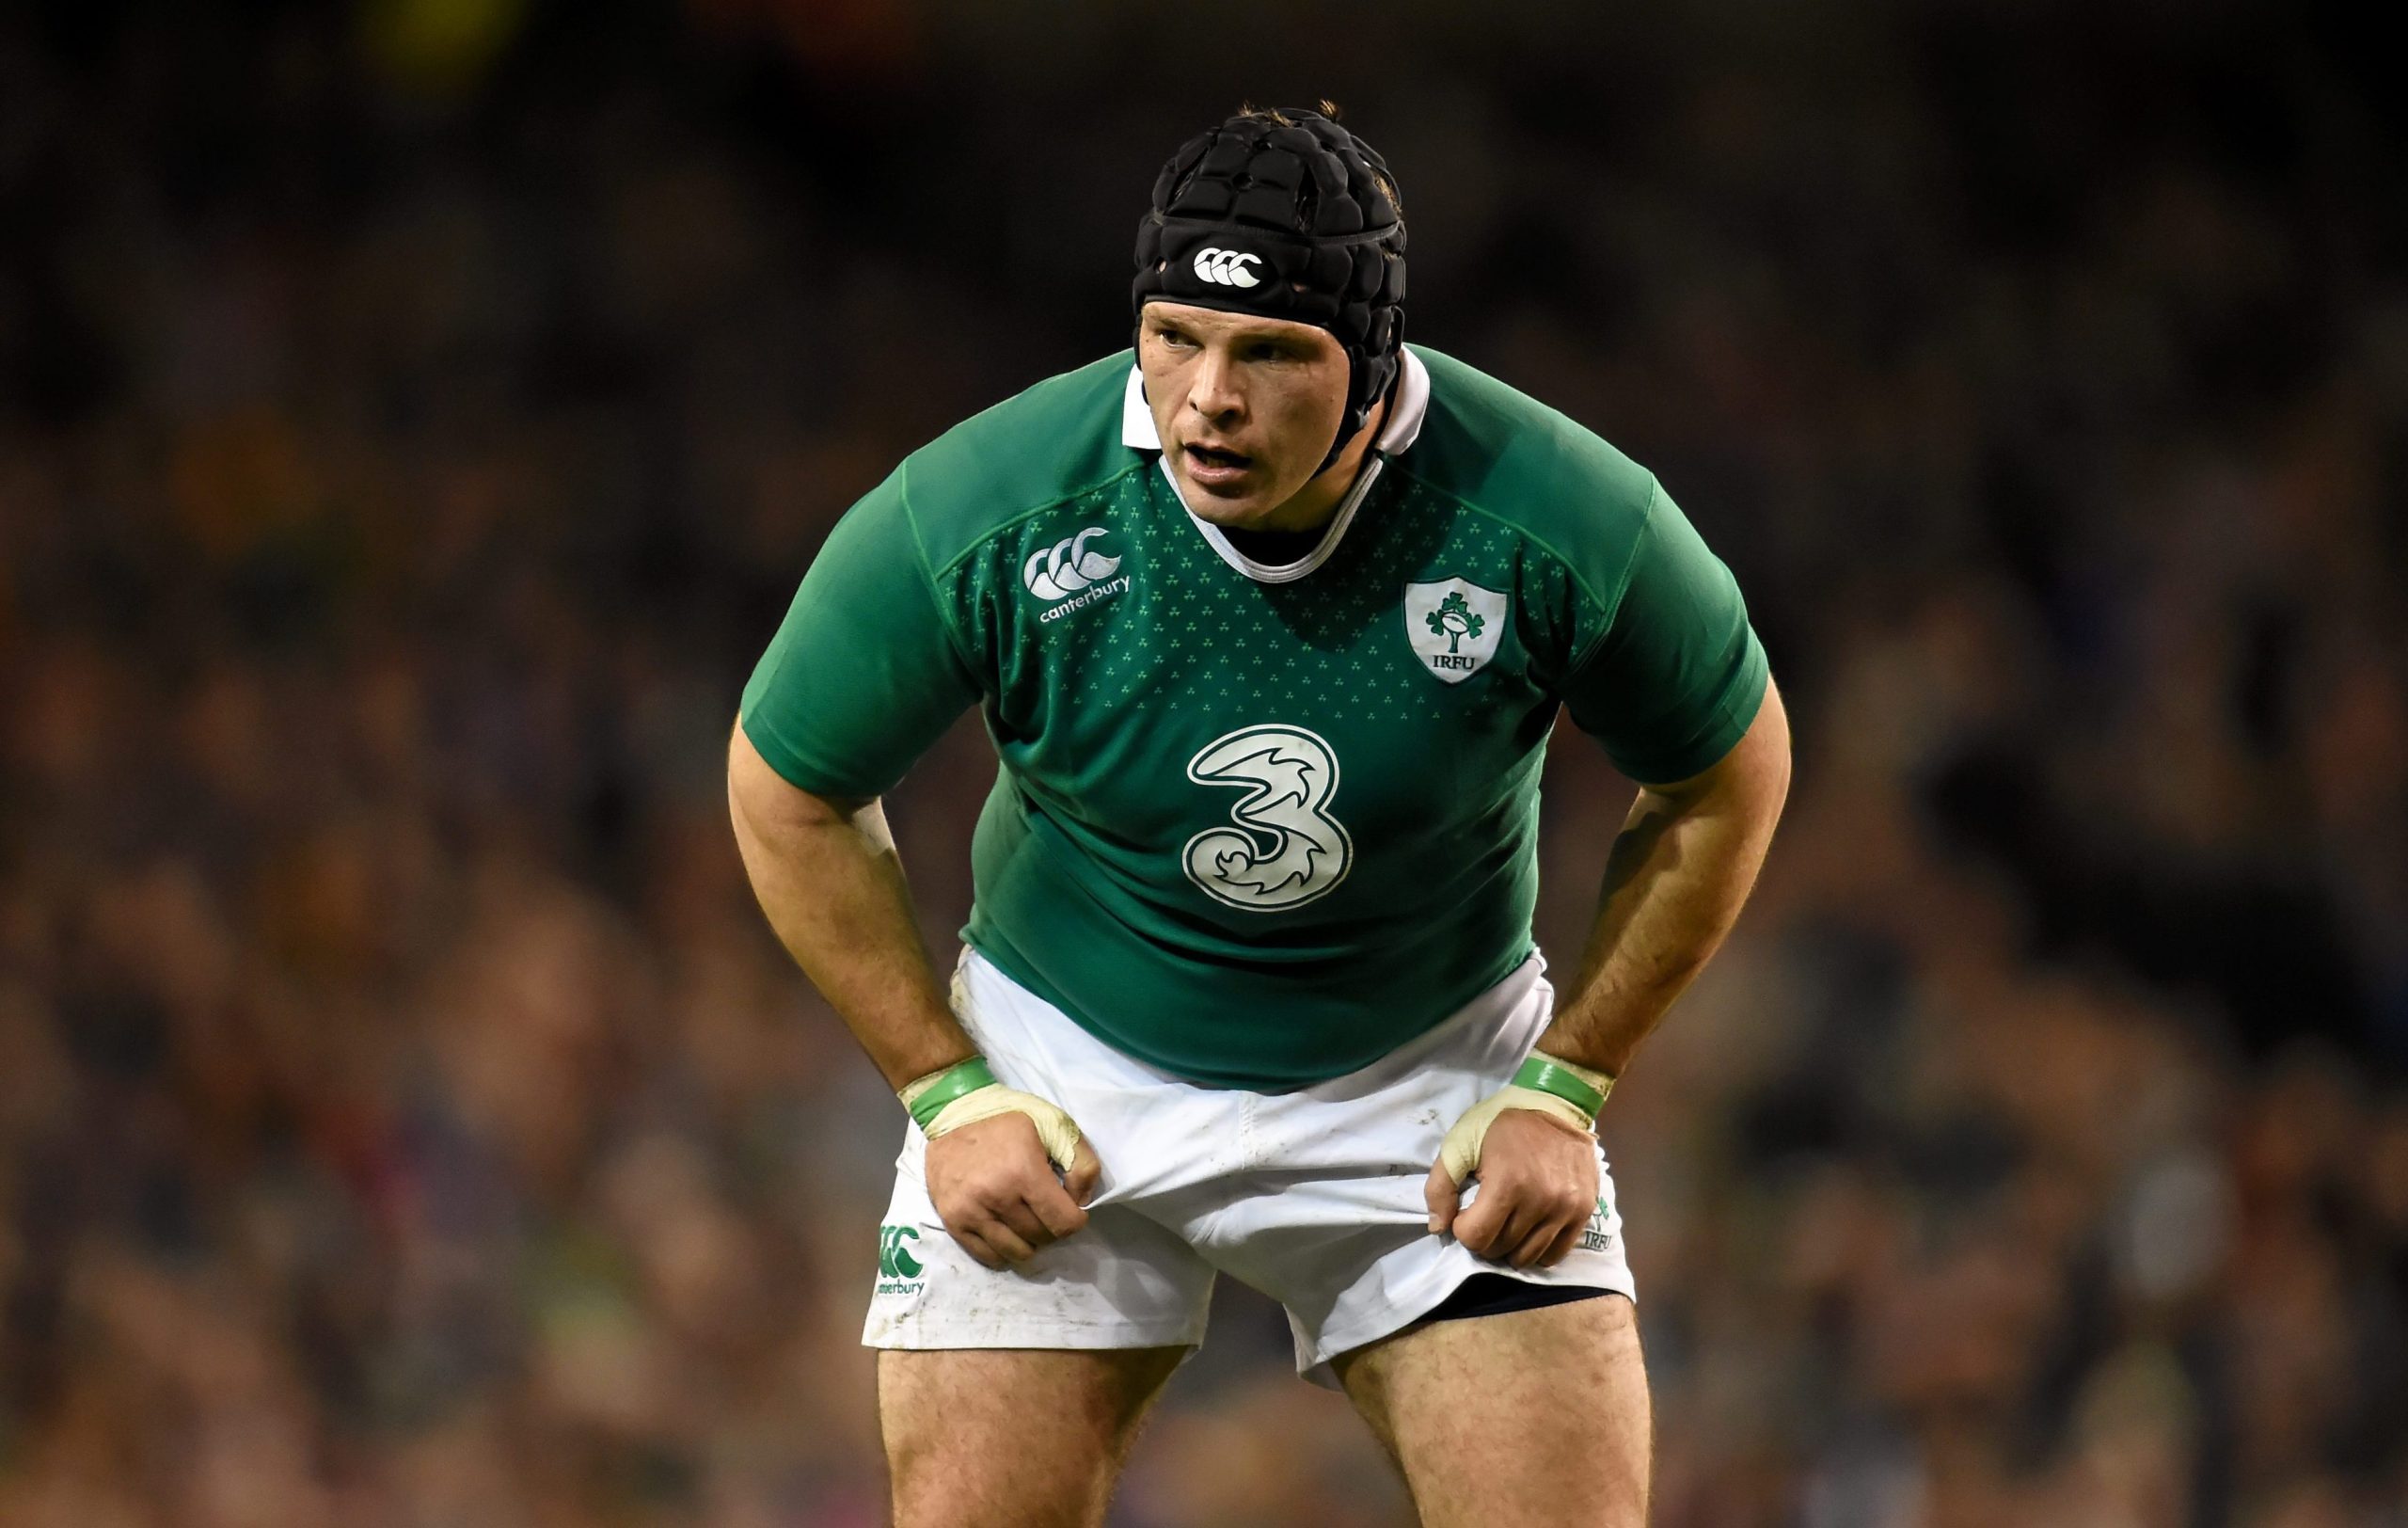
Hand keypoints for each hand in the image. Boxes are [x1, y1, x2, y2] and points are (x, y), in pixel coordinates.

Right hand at [925, 1112, 1102, 1269]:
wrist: (953, 1112)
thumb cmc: (1008, 1117)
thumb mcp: (1055, 1124)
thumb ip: (1082, 1162)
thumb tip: (1081, 1202)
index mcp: (1023, 1171)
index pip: (1064, 1222)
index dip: (1076, 1219)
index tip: (1071, 1207)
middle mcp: (996, 1196)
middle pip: (1041, 1238)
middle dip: (1053, 1228)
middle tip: (1047, 1209)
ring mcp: (970, 1212)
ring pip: (1017, 1253)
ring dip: (1030, 1242)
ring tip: (1027, 1220)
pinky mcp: (952, 1220)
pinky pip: (988, 1257)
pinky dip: (1005, 1251)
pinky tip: (1008, 1231)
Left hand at [1424, 1107, 1599, 1268]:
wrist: (1557, 1104)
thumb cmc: (1502, 1122)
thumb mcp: (1460, 1142)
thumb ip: (1440, 1185)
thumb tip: (1438, 1228)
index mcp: (1508, 1183)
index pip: (1476, 1237)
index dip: (1464, 1229)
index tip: (1466, 1213)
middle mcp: (1540, 1201)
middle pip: (1500, 1249)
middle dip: (1485, 1238)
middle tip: (1487, 1216)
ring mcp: (1565, 1209)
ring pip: (1528, 1257)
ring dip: (1510, 1247)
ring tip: (1507, 1224)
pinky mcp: (1584, 1212)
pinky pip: (1556, 1254)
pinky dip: (1538, 1252)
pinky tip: (1530, 1232)